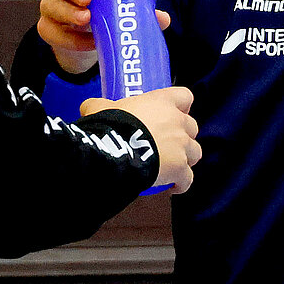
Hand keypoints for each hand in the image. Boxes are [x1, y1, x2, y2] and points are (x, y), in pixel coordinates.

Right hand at [38, 0, 169, 75]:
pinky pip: (52, 32)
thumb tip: (162, 18)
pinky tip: (87, 42)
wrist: (88, 39)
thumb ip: (140, 9)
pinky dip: (70, 39)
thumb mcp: (120, 6)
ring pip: (51, 5)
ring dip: (69, 12)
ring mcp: (51, 6)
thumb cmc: (104, 11)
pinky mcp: (48, 28)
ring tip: (87, 19)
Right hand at [83, 87, 199, 192]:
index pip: (184, 96)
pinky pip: (188, 179)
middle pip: (192, 127)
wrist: (114, 150)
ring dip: (186, 159)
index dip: (181, 105)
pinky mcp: (180, 169)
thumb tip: (89, 106)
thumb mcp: (99, 108)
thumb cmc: (110, 125)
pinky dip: (182, 183)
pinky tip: (172, 187)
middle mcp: (177, 122)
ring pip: (195, 153)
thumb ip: (99, 105)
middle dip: (183, 136)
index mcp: (162, 102)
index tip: (174, 113)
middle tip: (167, 144)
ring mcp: (182, 146)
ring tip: (171, 167)